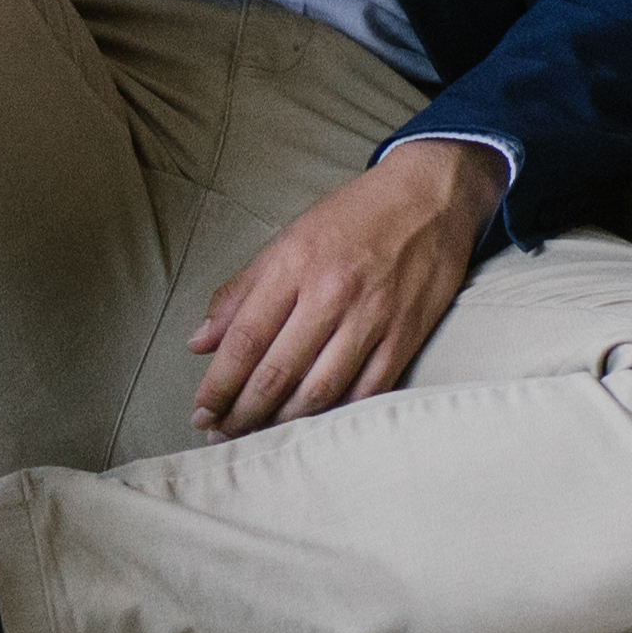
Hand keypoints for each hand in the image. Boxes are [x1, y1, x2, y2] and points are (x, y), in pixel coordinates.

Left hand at [188, 134, 499, 431]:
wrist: (432, 195)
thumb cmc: (355, 215)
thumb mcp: (290, 237)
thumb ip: (242, 291)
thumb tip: (200, 342)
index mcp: (296, 263)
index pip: (245, 339)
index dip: (218, 385)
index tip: (200, 413)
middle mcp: (332, 293)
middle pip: (277, 373)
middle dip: (242, 414)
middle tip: (222, 436)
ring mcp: (372, 317)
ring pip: (318, 392)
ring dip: (282, 424)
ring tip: (259, 437)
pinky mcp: (405, 335)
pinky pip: (364, 392)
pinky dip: (334, 417)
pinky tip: (312, 426)